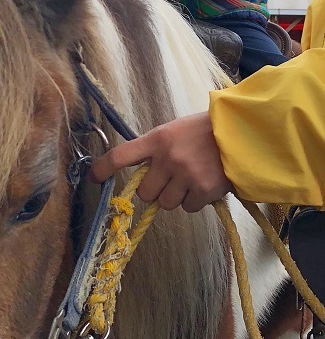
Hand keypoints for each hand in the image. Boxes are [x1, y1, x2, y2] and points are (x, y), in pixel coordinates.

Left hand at [89, 112, 232, 212]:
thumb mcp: (177, 130)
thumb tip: (140, 175)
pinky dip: (195, 201)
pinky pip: (187, 208)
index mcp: (158, 139)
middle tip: (171, 180)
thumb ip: (157, 150)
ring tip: (193, 179)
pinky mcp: (202, 190)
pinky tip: (206, 185)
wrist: (246, 133)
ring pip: (165, 203)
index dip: (103, 169)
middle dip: (154, 191)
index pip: (120, 156)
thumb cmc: (208, 131)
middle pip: (144, 192)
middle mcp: (167, 158)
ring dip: (176, 197)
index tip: (93, 177)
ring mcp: (185, 175)